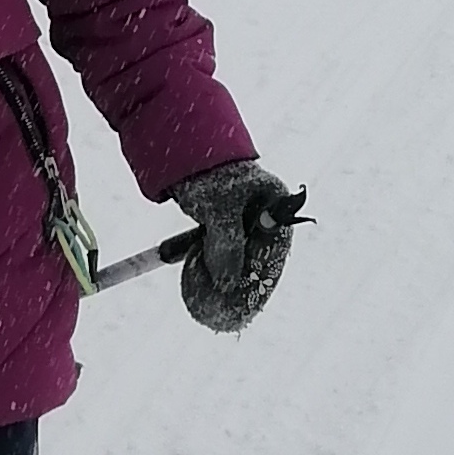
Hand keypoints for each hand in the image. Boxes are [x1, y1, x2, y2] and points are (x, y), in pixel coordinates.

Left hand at [172, 158, 299, 333]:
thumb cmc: (207, 174)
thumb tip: (228, 283)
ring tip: (213, 299)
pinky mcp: (222, 217)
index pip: (276, 247)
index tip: (249, 301)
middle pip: (258, 252)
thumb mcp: (219, 212)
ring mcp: (243, 213)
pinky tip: (201, 279)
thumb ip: (226, 246)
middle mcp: (264, 209)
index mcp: (275, 201)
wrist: (177, 147)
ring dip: (226, 271)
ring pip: (238, 250)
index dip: (263, 276)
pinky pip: (221, 245)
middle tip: (229, 307)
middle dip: (242, 279)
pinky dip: (212, 260)